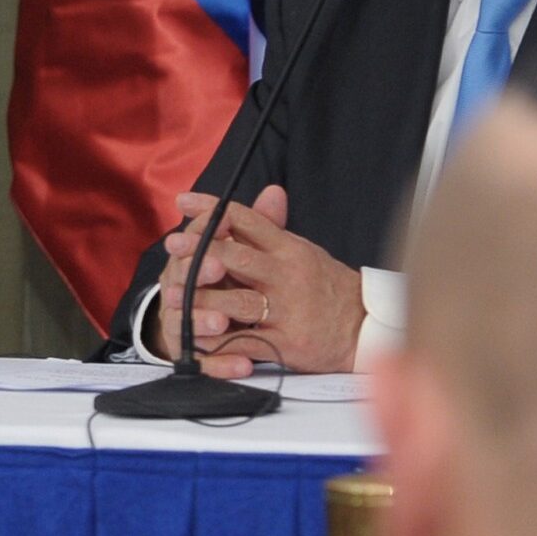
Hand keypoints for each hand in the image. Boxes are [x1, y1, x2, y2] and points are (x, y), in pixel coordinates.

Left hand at [153, 186, 364, 375]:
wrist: (365, 326)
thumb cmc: (329, 287)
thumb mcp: (304, 251)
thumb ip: (277, 229)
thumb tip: (266, 192)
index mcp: (290, 249)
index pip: (248, 221)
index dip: (213, 210)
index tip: (184, 202)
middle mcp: (288, 276)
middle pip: (237, 258)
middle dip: (199, 251)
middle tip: (172, 245)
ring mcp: (287, 310)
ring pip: (236, 302)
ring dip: (201, 300)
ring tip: (172, 297)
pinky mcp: (286, 343)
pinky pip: (245, 343)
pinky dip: (218, 342)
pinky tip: (197, 337)